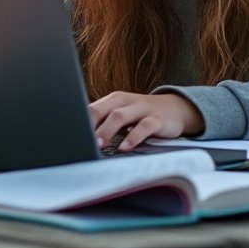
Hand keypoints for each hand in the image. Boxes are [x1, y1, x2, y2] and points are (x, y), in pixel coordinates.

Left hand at [88, 92, 204, 151]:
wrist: (176, 109)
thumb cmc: (142, 114)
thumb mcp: (123, 114)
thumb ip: (105, 122)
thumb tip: (82, 138)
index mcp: (114, 100)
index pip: (92, 108)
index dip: (81, 121)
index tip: (72, 135)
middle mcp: (126, 101)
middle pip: (103, 110)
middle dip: (91, 125)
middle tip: (82, 140)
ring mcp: (142, 109)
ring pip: (120, 116)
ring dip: (107, 130)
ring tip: (99, 144)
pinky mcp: (157, 119)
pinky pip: (144, 127)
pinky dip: (133, 137)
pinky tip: (125, 147)